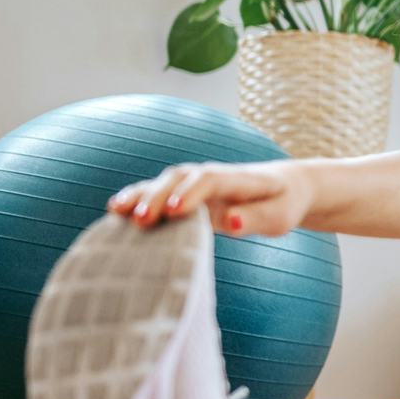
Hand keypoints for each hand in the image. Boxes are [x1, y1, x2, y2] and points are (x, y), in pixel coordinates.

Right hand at [107, 160, 312, 237]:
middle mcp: (211, 175)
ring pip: (164, 182)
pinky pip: (158, 192)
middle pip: (180, 178)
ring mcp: (195, 182)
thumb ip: (254, 218)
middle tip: (141, 220)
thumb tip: (232, 223)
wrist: (283, 186)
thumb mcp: (279, 216)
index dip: (191, 194)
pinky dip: (137, 198)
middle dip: (159, 196)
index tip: (174, 212)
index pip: (211, 180)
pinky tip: (115, 212)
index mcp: (238, 179)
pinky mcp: (185, 193)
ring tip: (117, 212)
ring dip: (141, 195)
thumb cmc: (282, 204)